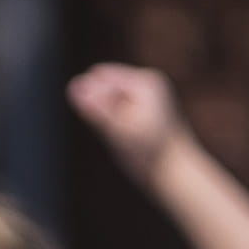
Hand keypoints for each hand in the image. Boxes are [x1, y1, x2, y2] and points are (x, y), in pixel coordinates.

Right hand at [65, 62, 194, 176]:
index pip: (101, 75)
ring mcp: (145, 95)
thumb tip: (73, 86)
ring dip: (107, 117)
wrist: (176, 173)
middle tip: (120, 131)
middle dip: (101, 107)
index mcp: (145, 80)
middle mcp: (147, 82)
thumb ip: (96, 106)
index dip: (93, 99)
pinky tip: (126, 137)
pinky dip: (113, 122)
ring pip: (107, 99)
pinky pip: (115, 109)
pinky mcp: (142, 109)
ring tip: (125, 135)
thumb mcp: (119, 128)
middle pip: (104, 86)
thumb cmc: (150, 152)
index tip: (112, 124)